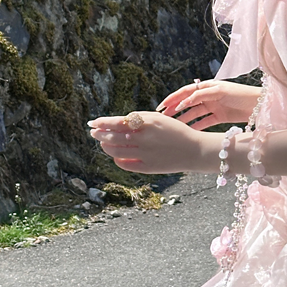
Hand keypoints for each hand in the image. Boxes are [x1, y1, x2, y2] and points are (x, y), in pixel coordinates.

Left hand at [87, 111, 214, 174]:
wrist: (193, 150)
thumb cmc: (174, 131)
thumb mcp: (158, 119)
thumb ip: (138, 119)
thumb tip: (115, 123)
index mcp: (148, 123)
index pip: (118, 122)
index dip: (102, 122)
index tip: (93, 122)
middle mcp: (145, 138)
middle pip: (113, 137)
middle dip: (100, 134)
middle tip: (93, 132)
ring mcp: (145, 154)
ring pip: (115, 151)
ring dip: (106, 146)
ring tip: (103, 143)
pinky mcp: (147, 167)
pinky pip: (124, 163)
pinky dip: (117, 159)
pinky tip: (116, 155)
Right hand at [156, 79, 260, 127]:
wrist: (259, 105)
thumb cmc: (241, 94)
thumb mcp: (220, 91)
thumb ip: (202, 95)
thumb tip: (184, 101)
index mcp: (208, 86)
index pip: (186, 91)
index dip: (173, 99)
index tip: (162, 107)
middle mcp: (209, 95)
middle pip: (187, 103)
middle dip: (175, 109)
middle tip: (163, 118)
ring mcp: (213, 106)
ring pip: (194, 113)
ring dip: (184, 118)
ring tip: (173, 126)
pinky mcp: (219, 116)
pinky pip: (204, 122)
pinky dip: (196, 126)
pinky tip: (188, 131)